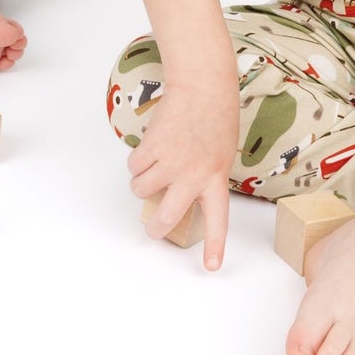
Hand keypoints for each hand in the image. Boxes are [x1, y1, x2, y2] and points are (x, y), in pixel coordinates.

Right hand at [127, 70, 239, 270]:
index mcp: (216, 178)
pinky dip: (136, 162)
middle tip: (153, 229)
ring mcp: (171, 161)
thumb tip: (178, 197)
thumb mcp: (220, 154)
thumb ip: (204, 178)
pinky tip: (151, 148)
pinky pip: (134, 167)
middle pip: (167, 216)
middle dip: (155, 228)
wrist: (203, 87)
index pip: (218, 220)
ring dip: (141, 183)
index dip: (215, 247)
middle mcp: (194, 174)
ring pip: (141, 190)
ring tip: (153, 168)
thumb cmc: (214, 118)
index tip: (212, 268)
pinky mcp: (153, 146)